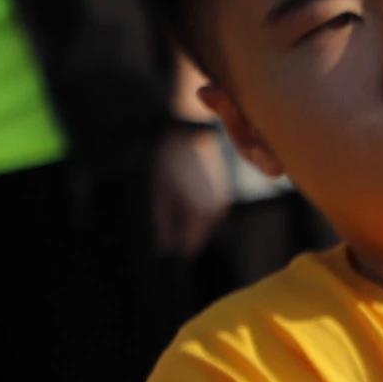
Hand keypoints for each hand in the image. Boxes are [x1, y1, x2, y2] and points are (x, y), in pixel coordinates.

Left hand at [152, 124, 236, 260]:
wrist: (189, 131)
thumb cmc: (168, 161)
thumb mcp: (159, 195)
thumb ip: (163, 225)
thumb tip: (165, 250)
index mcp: (202, 214)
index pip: (189, 248)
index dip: (175, 246)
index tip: (163, 236)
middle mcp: (217, 212)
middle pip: (196, 238)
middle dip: (180, 231)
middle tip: (166, 208)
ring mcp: (222, 204)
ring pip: (202, 227)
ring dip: (188, 220)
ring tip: (174, 195)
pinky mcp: (223, 196)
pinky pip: (207, 215)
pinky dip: (195, 210)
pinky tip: (185, 190)